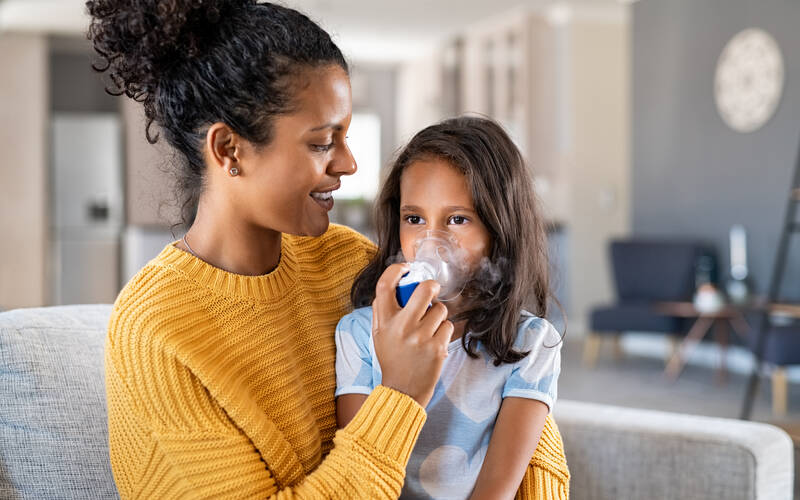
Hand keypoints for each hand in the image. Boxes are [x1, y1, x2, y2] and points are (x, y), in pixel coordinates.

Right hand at [372, 263, 453, 407]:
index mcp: (384, 322)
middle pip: (424, 289)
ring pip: (440, 309)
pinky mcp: (437, 348)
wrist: (403, 390)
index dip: (396, 270)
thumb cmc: (392, 358)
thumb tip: (394, 284)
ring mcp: (421, 337)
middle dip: (431, 286)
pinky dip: (443, 331)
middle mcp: (402, 327)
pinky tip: (434, 341)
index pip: (385, 286)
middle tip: (432, 289)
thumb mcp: (378, 334)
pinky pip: (447, 325)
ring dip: (437, 314)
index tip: (405, 269)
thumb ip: (382, 311)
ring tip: (429, 327)